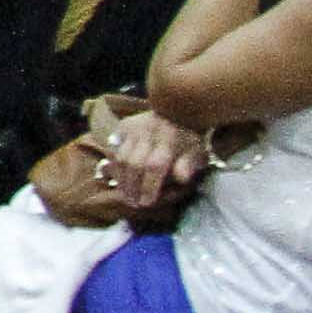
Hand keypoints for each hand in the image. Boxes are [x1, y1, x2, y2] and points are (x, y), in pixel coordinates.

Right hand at [96, 108, 211, 200]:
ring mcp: (133, 128)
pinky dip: (114, 163)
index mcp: (168, 140)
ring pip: (120, 157)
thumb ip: (189, 167)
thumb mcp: (198, 153)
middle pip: (134, 164)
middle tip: (133, 203)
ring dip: (121, 178)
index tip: (146, 203)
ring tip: (124, 193)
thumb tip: (180, 179)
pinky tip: (117, 176)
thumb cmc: (189, 138)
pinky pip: (113, 147)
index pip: (154, 166)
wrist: (179, 109)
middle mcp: (148, 133)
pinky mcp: (123, 125)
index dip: (149, 186)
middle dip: (132, 186)